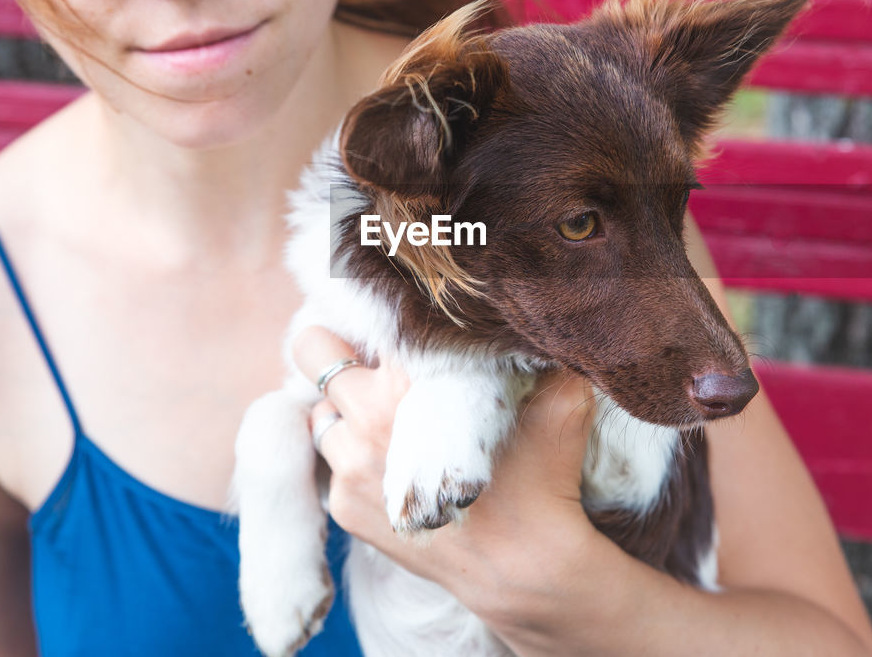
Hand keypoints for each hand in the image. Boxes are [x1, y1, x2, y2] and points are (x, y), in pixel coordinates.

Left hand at [294, 327, 600, 622]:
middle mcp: (369, 414)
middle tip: (361, 356)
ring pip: (320, 411)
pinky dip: (353, 459)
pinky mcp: (343, 505)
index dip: (371, 311)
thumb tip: (527, 308)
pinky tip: (394, 466)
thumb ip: (534, 345)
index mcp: (414, 374)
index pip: (362, 315)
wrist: (524, 563)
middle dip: (331, 348)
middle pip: (313, 350)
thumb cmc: (544, 470)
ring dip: (344, 410)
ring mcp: (349, 464)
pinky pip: (331, 463)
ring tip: (386, 422)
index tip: (382, 317)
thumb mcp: (558, 392)